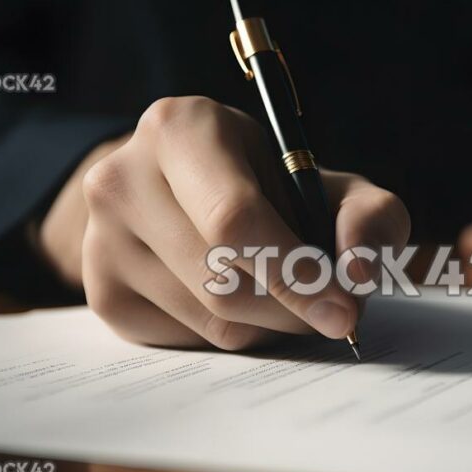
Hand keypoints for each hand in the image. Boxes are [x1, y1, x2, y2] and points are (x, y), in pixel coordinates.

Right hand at [39, 96, 409, 348]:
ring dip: (268, 325)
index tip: (345, 309)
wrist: (188, 191)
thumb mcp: (332, 185)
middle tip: (329, 309)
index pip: (234, 219)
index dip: (296, 273)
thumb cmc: (271, 187)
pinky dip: (232, 335)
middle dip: (292, 309)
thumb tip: (358, 276)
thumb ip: (370, 218)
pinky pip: (188, 342)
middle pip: (223, 282)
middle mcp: (122, 179)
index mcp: (179, 129)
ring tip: (281, 293)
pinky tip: (238, 301)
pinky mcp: (101, 292)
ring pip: (210, 321)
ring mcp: (100, 239)